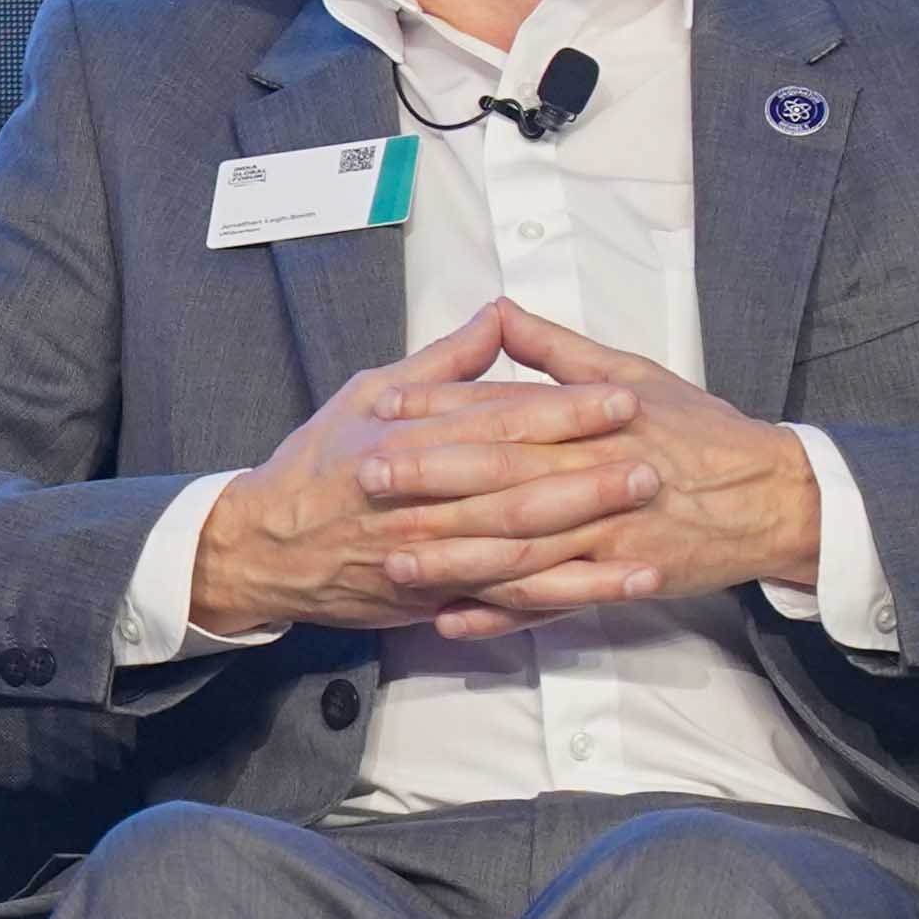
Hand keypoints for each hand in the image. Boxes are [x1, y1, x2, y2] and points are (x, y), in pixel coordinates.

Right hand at [184, 298, 663, 636]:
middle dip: (589, 479)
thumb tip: (497, 318)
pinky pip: (507, 600)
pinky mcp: (436, 596)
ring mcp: (430, 557)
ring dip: (590, 544)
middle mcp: (421, 503)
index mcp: (408, 444)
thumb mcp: (367, 393)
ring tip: (649, 529)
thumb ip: (442, 364)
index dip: (564, 412)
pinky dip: (563, 597)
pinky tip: (612, 589)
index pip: (500, 424)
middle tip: (653, 464)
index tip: (620, 398)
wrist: (265, 548)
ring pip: (520, 552)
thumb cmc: (317, 466)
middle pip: (518, 489)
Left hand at [402, 308, 823, 638]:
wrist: (776, 497)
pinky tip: (452, 618)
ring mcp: (607, 532)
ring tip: (394, 560)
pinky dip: (502, 613)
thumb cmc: (702, 433)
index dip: (439, 408)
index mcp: (593, 421)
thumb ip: (559, 352)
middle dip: (431, 477)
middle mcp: (596, 474)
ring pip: (520, 547)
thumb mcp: (635, 376)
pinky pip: (551, 602)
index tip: (383, 408)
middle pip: (502, 476)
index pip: (503, 409)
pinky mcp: (619, 579)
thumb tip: (501, 311)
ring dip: (454, 556)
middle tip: (366, 477)